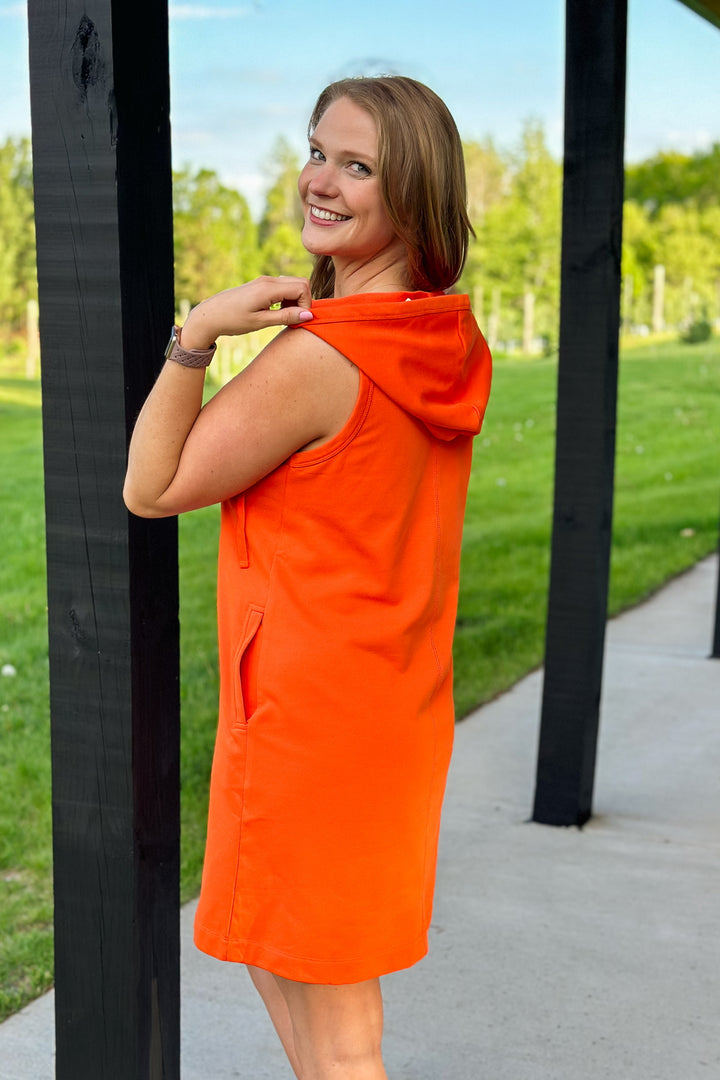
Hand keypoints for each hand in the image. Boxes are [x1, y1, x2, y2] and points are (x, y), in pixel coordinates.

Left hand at [180, 277, 313, 348]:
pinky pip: (283, 287)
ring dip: (295, 300)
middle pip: (301, 282)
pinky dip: (286, 299)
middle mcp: (268, 280)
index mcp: (268, 288)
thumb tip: (309, 315)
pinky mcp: (261, 285)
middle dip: (303, 300)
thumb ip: (285, 317)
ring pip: (292, 284)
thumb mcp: (260, 322)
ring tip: (283, 317)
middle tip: (292, 318)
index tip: (297, 320)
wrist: (209, 315)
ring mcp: (264, 281)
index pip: (302, 288)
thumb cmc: (232, 320)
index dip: (305, 305)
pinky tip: (276, 312)